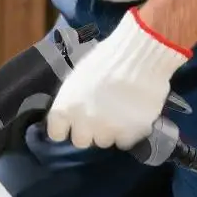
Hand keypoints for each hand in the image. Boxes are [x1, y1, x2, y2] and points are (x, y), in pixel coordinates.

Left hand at [45, 10, 188, 148]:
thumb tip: (72, 114)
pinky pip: (125, 141)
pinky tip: (133, 116)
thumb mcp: (78, 78)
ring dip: (110, 131)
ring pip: (104, 142)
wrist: (140, 55)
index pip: (57, 133)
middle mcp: (82, 124)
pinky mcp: (130, 134)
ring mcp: (107, 131)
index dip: (66, 129)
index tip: (74, 123)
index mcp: (64, 109)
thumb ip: (72, 101)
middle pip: (81, 141)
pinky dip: (129, 132)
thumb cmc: (106, 59)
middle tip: (100, 117)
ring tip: (120, 113)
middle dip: (89, 131)